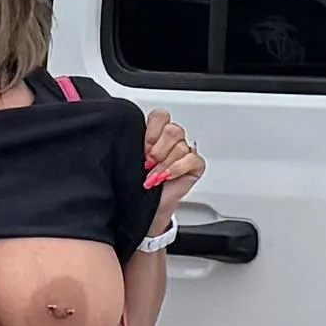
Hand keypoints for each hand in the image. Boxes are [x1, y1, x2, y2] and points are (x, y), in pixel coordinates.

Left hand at [137, 106, 200, 222]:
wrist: (143, 209)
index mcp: (155, 134)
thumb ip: (135, 140)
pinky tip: (167, 177)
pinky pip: (192, 159)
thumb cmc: (134, 185)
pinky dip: (177, 169)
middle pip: (173, 130)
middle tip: (148, 164)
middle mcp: (170, 141)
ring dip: (164, 165)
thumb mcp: (131, 158)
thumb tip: (131, 129)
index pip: (160, 116)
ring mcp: (184, 152)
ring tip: (154, 177)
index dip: (152, 132)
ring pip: (181, 146)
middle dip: (158, 149)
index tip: (142, 149)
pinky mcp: (195, 166)